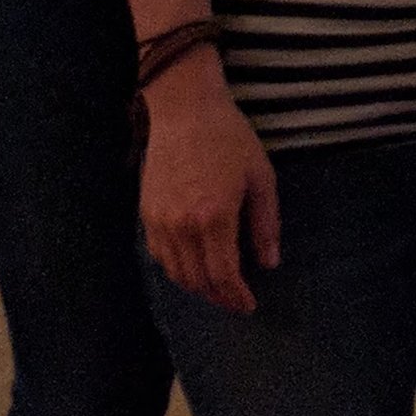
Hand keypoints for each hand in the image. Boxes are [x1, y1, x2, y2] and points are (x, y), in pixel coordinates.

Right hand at [140, 55, 280, 312]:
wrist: (185, 110)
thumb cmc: (229, 138)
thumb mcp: (260, 176)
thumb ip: (265, 223)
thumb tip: (269, 263)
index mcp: (214, 217)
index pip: (223, 275)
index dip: (236, 297)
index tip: (249, 305)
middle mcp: (182, 225)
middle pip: (197, 280)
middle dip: (218, 297)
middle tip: (235, 300)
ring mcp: (160, 221)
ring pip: (175, 272)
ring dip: (196, 287)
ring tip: (216, 287)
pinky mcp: (146, 213)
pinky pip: (158, 255)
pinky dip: (175, 268)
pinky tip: (192, 265)